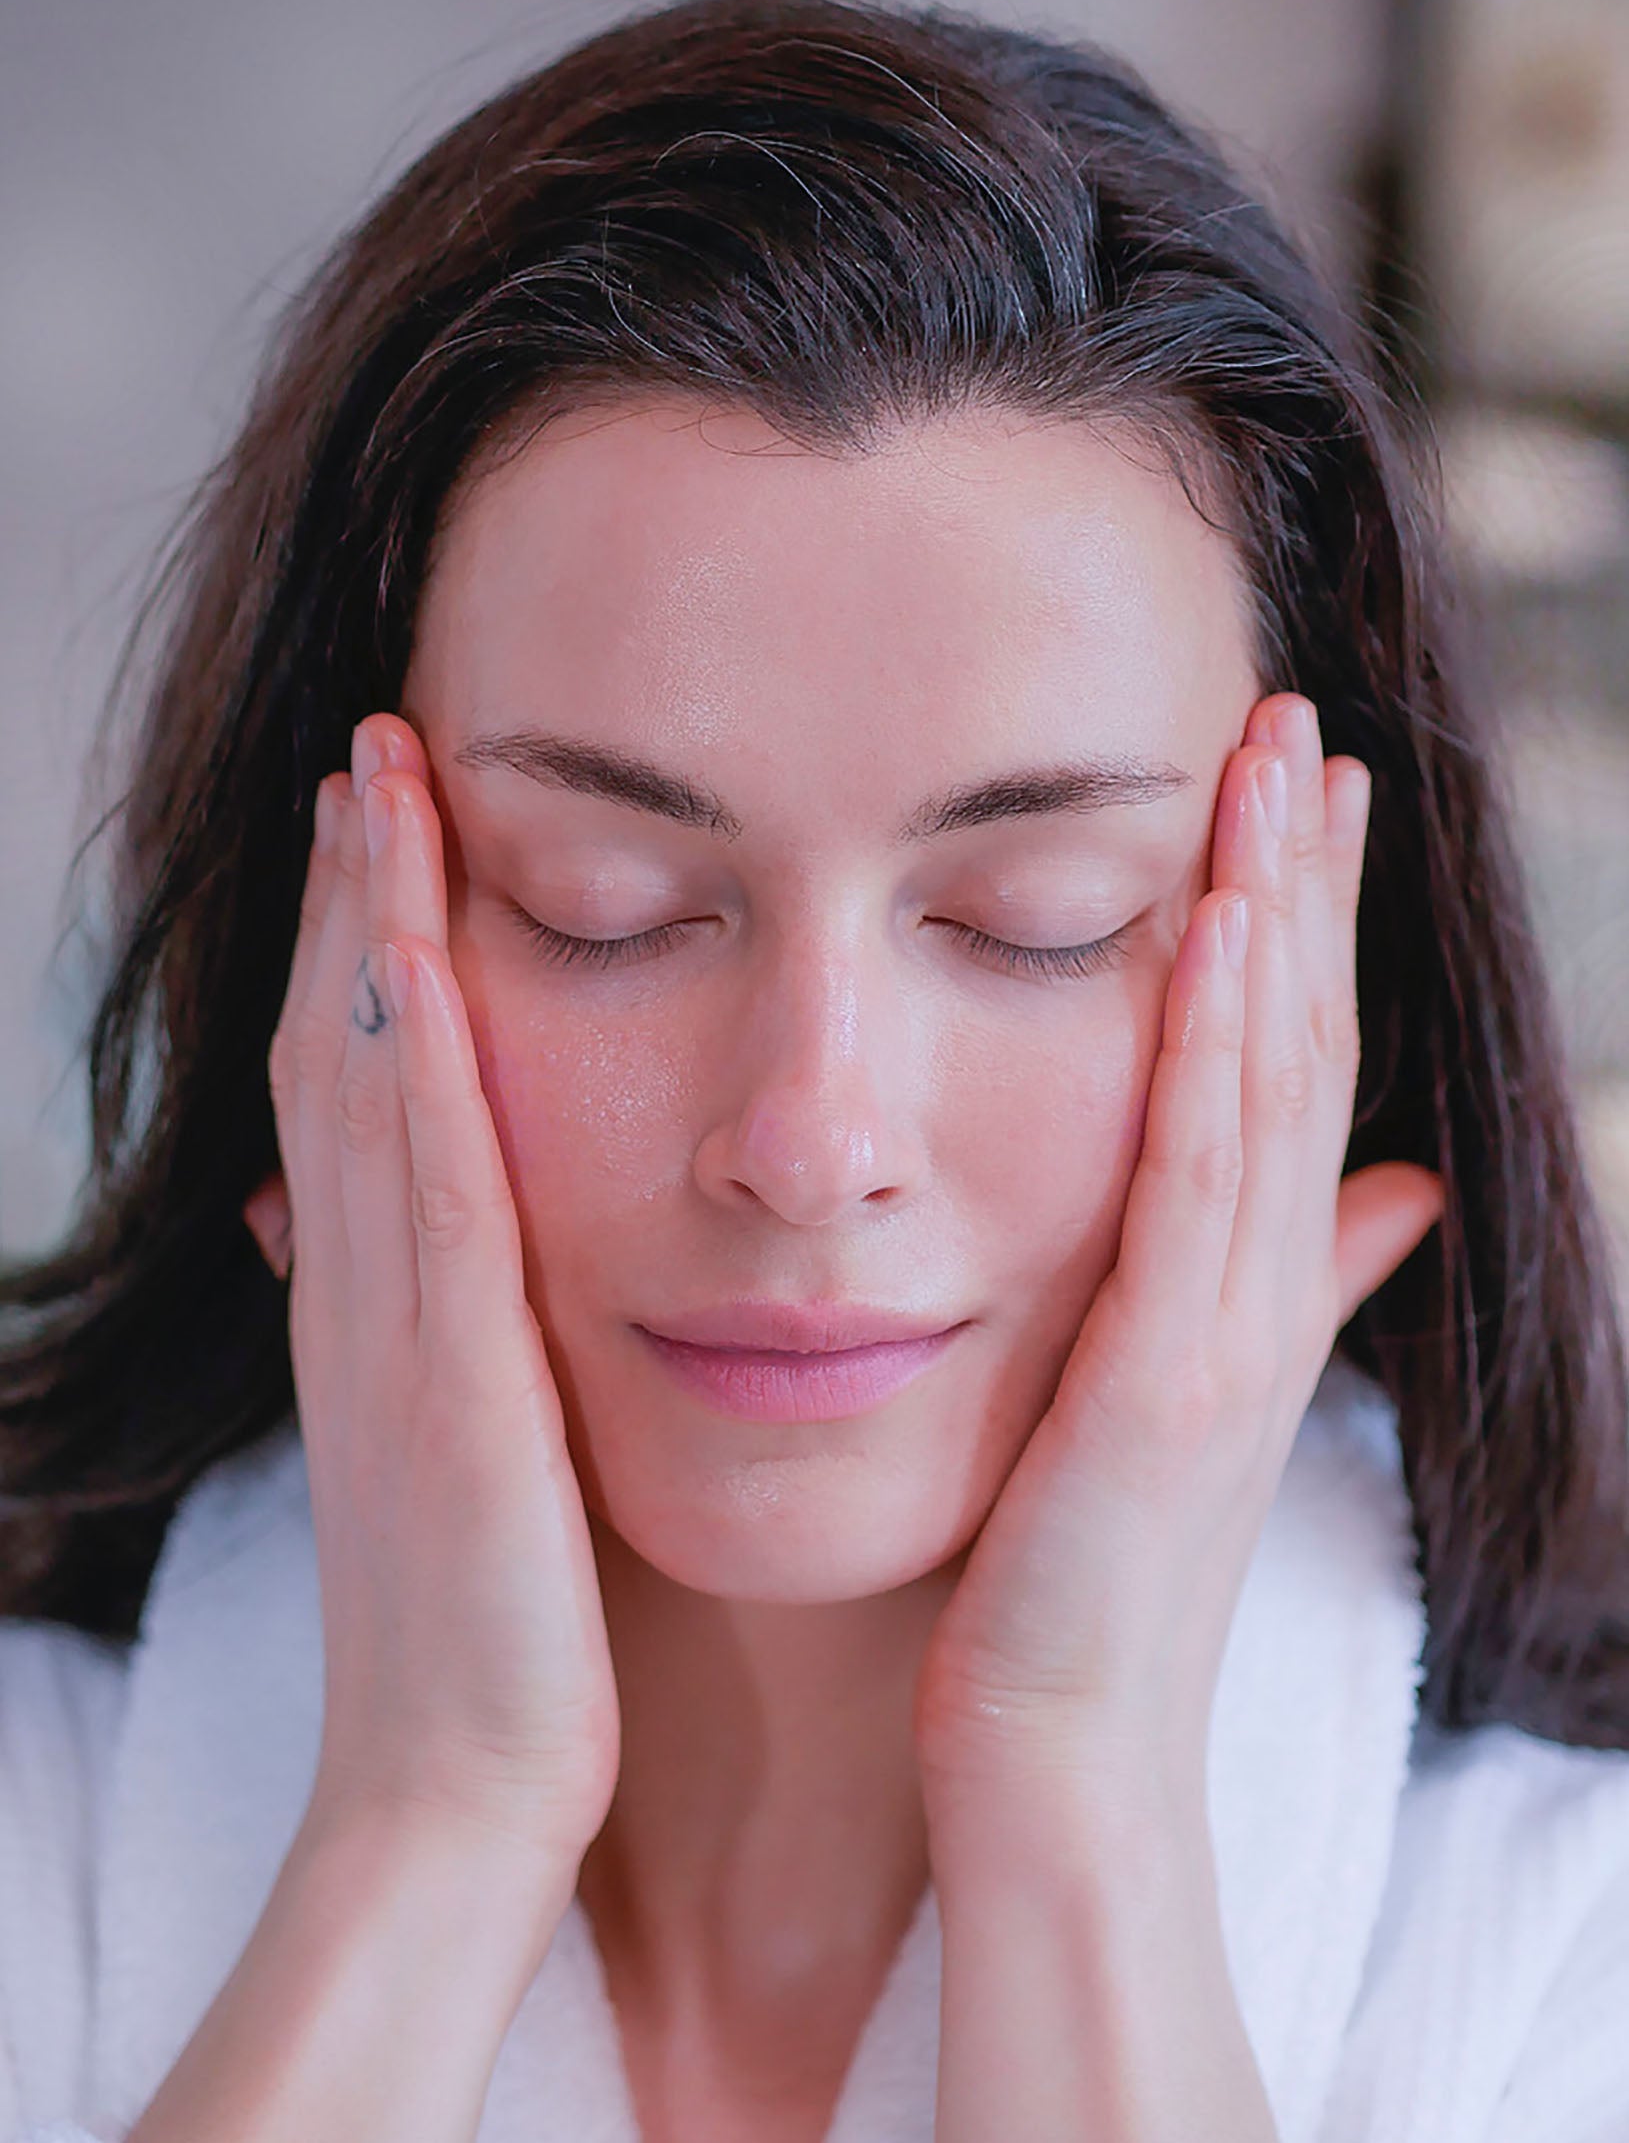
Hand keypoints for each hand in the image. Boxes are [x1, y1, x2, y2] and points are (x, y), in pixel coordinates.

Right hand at [250, 713, 620, 1867]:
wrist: (458, 1803)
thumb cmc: (498, 1648)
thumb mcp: (475, 1477)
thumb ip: (474, 1368)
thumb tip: (489, 1285)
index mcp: (381, 1320)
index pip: (361, 1099)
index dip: (362, 956)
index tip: (391, 834)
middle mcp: (360, 1297)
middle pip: (338, 1054)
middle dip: (347, 898)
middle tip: (368, 754)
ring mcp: (386, 1327)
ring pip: (360, 1081)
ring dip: (361, 922)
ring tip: (377, 780)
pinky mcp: (443, 1372)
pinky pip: (421, 1173)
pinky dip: (406, 1044)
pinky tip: (411, 935)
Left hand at [913, 691, 1443, 1820]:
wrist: (1057, 1743)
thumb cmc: (1087, 1573)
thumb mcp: (1181, 1398)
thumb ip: (1280, 1284)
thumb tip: (1391, 1197)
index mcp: (1247, 1279)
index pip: (1291, 1062)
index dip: (1306, 920)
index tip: (1295, 788)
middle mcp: (1259, 1285)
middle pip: (1300, 1040)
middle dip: (1302, 876)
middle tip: (1296, 720)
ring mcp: (1228, 1327)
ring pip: (1268, 1083)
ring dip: (1277, 917)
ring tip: (1272, 768)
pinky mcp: (1171, 1377)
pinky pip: (1199, 1181)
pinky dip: (1220, 1050)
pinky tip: (1219, 933)